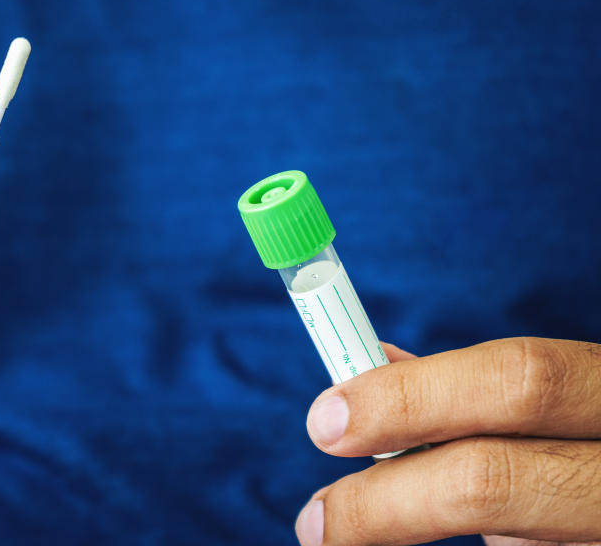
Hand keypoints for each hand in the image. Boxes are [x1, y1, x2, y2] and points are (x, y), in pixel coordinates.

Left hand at [294, 337, 600, 545]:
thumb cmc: (598, 441)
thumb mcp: (564, 402)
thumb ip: (474, 388)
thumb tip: (370, 362)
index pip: (518, 380)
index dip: (411, 397)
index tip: (325, 420)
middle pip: (492, 482)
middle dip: (385, 502)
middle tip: (318, 519)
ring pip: (509, 544)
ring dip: (416, 530)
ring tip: (358, 535)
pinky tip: (490, 542)